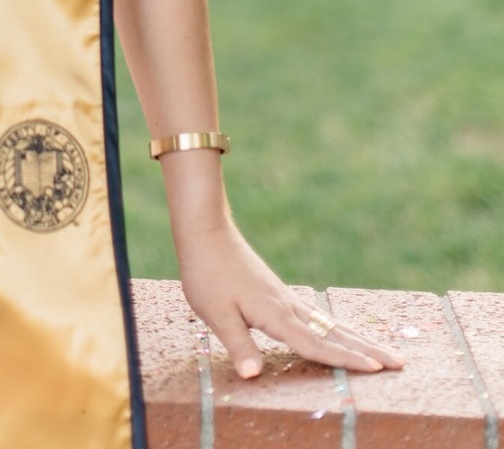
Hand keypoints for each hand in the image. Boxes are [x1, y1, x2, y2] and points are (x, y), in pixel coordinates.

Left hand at [176, 217, 405, 378]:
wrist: (206, 233)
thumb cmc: (207, 274)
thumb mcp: (215, 313)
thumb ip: (238, 344)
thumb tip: (253, 376)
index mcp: (275, 315)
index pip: (315, 344)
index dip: (345, 360)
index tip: (377, 369)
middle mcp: (287, 306)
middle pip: (334, 333)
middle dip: (367, 349)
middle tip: (401, 363)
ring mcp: (285, 297)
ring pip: (328, 323)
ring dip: (357, 338)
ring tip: (382, 351)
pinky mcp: (277, 292)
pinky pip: (315, 315)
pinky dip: (335, 326)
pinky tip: (337, 330)